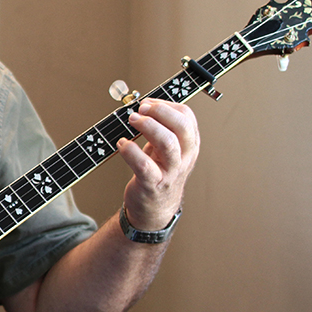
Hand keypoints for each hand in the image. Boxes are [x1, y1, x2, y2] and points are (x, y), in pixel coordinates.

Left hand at [116, 98, 198, 229]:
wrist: (155, 208)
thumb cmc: (159, 171)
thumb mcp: (166, 148)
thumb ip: (161, 127)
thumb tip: (143, 103)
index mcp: (189, 144)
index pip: (187, 116)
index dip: (166, 105)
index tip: (148, 103)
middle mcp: (184, 157)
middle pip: (182, 127)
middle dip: (160, 112)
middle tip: (141, 108)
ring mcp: (170, 172)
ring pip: (167, 144)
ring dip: (148, 126)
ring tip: (132, 119)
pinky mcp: (153, 184)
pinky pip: (143, 165)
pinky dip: (130, 151)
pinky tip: (121, 144)